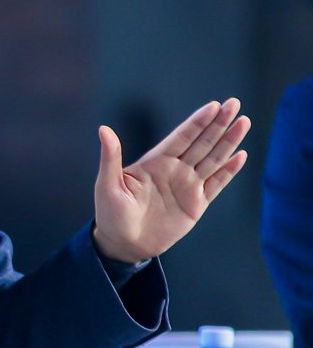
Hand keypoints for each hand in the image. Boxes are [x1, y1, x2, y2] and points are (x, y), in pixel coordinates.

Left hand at [91, 98, 249, 263]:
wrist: (124, 244)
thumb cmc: (110, 213)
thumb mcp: (107, 184)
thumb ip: (110, 157)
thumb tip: (103, 129)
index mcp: (155, 162)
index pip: (180, 136)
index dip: (197, 121)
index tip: (213, 105)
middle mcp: (174, 169)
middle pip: (201, 142)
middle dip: (218, 123)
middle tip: (234, 103)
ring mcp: (187, 186)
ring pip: (213, 159)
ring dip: (228, 142)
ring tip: (244, 122)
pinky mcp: (196, 204)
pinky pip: (216, 184)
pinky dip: (229, 171)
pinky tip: (240, 156)